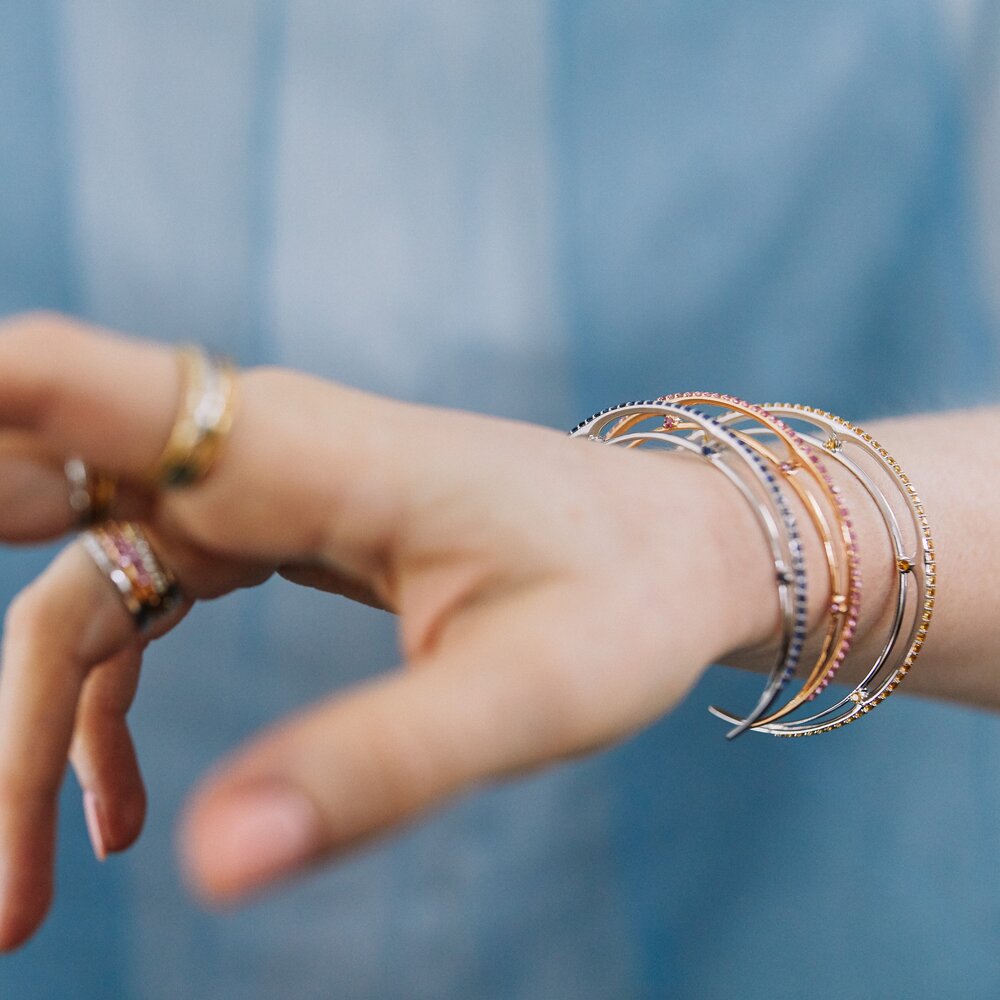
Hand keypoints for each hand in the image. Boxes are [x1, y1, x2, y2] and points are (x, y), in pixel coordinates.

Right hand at [0, 312, 774, 948]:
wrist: (675, 555)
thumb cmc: (621, 600)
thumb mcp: (527, 694)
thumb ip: (380, 766)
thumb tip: (203, 871)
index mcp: (300, 449)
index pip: (79, 381)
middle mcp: (252, 453)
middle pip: (20, 480)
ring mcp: (251, 493)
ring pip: (71, 592)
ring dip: (20, 731)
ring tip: (9, 902)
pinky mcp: (271, 535)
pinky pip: (140, 613)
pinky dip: (105, 717)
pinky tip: (121, 825)